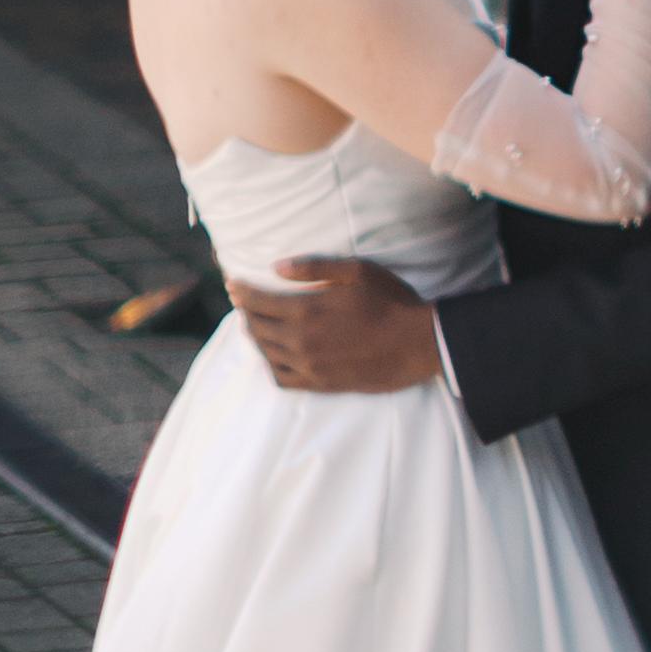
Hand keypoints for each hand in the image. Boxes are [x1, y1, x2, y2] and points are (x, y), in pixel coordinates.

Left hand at [239, 255, 444, 394]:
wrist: (418, 345)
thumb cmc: (391, 302)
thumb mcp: (357, 272)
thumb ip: (314, 267)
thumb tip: (276, 267)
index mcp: (307, 310)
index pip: (259, 301)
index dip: (241, 291)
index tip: (232, 283)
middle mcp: (302, 340)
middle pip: (257, 328)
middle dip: (245, 312)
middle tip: (242, 302)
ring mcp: (310, 365)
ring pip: (266, 353)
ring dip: (255, 338)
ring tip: (254, 325)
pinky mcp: (321, 384)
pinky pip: (282, 379)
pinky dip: (270, 366)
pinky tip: (272, 356)